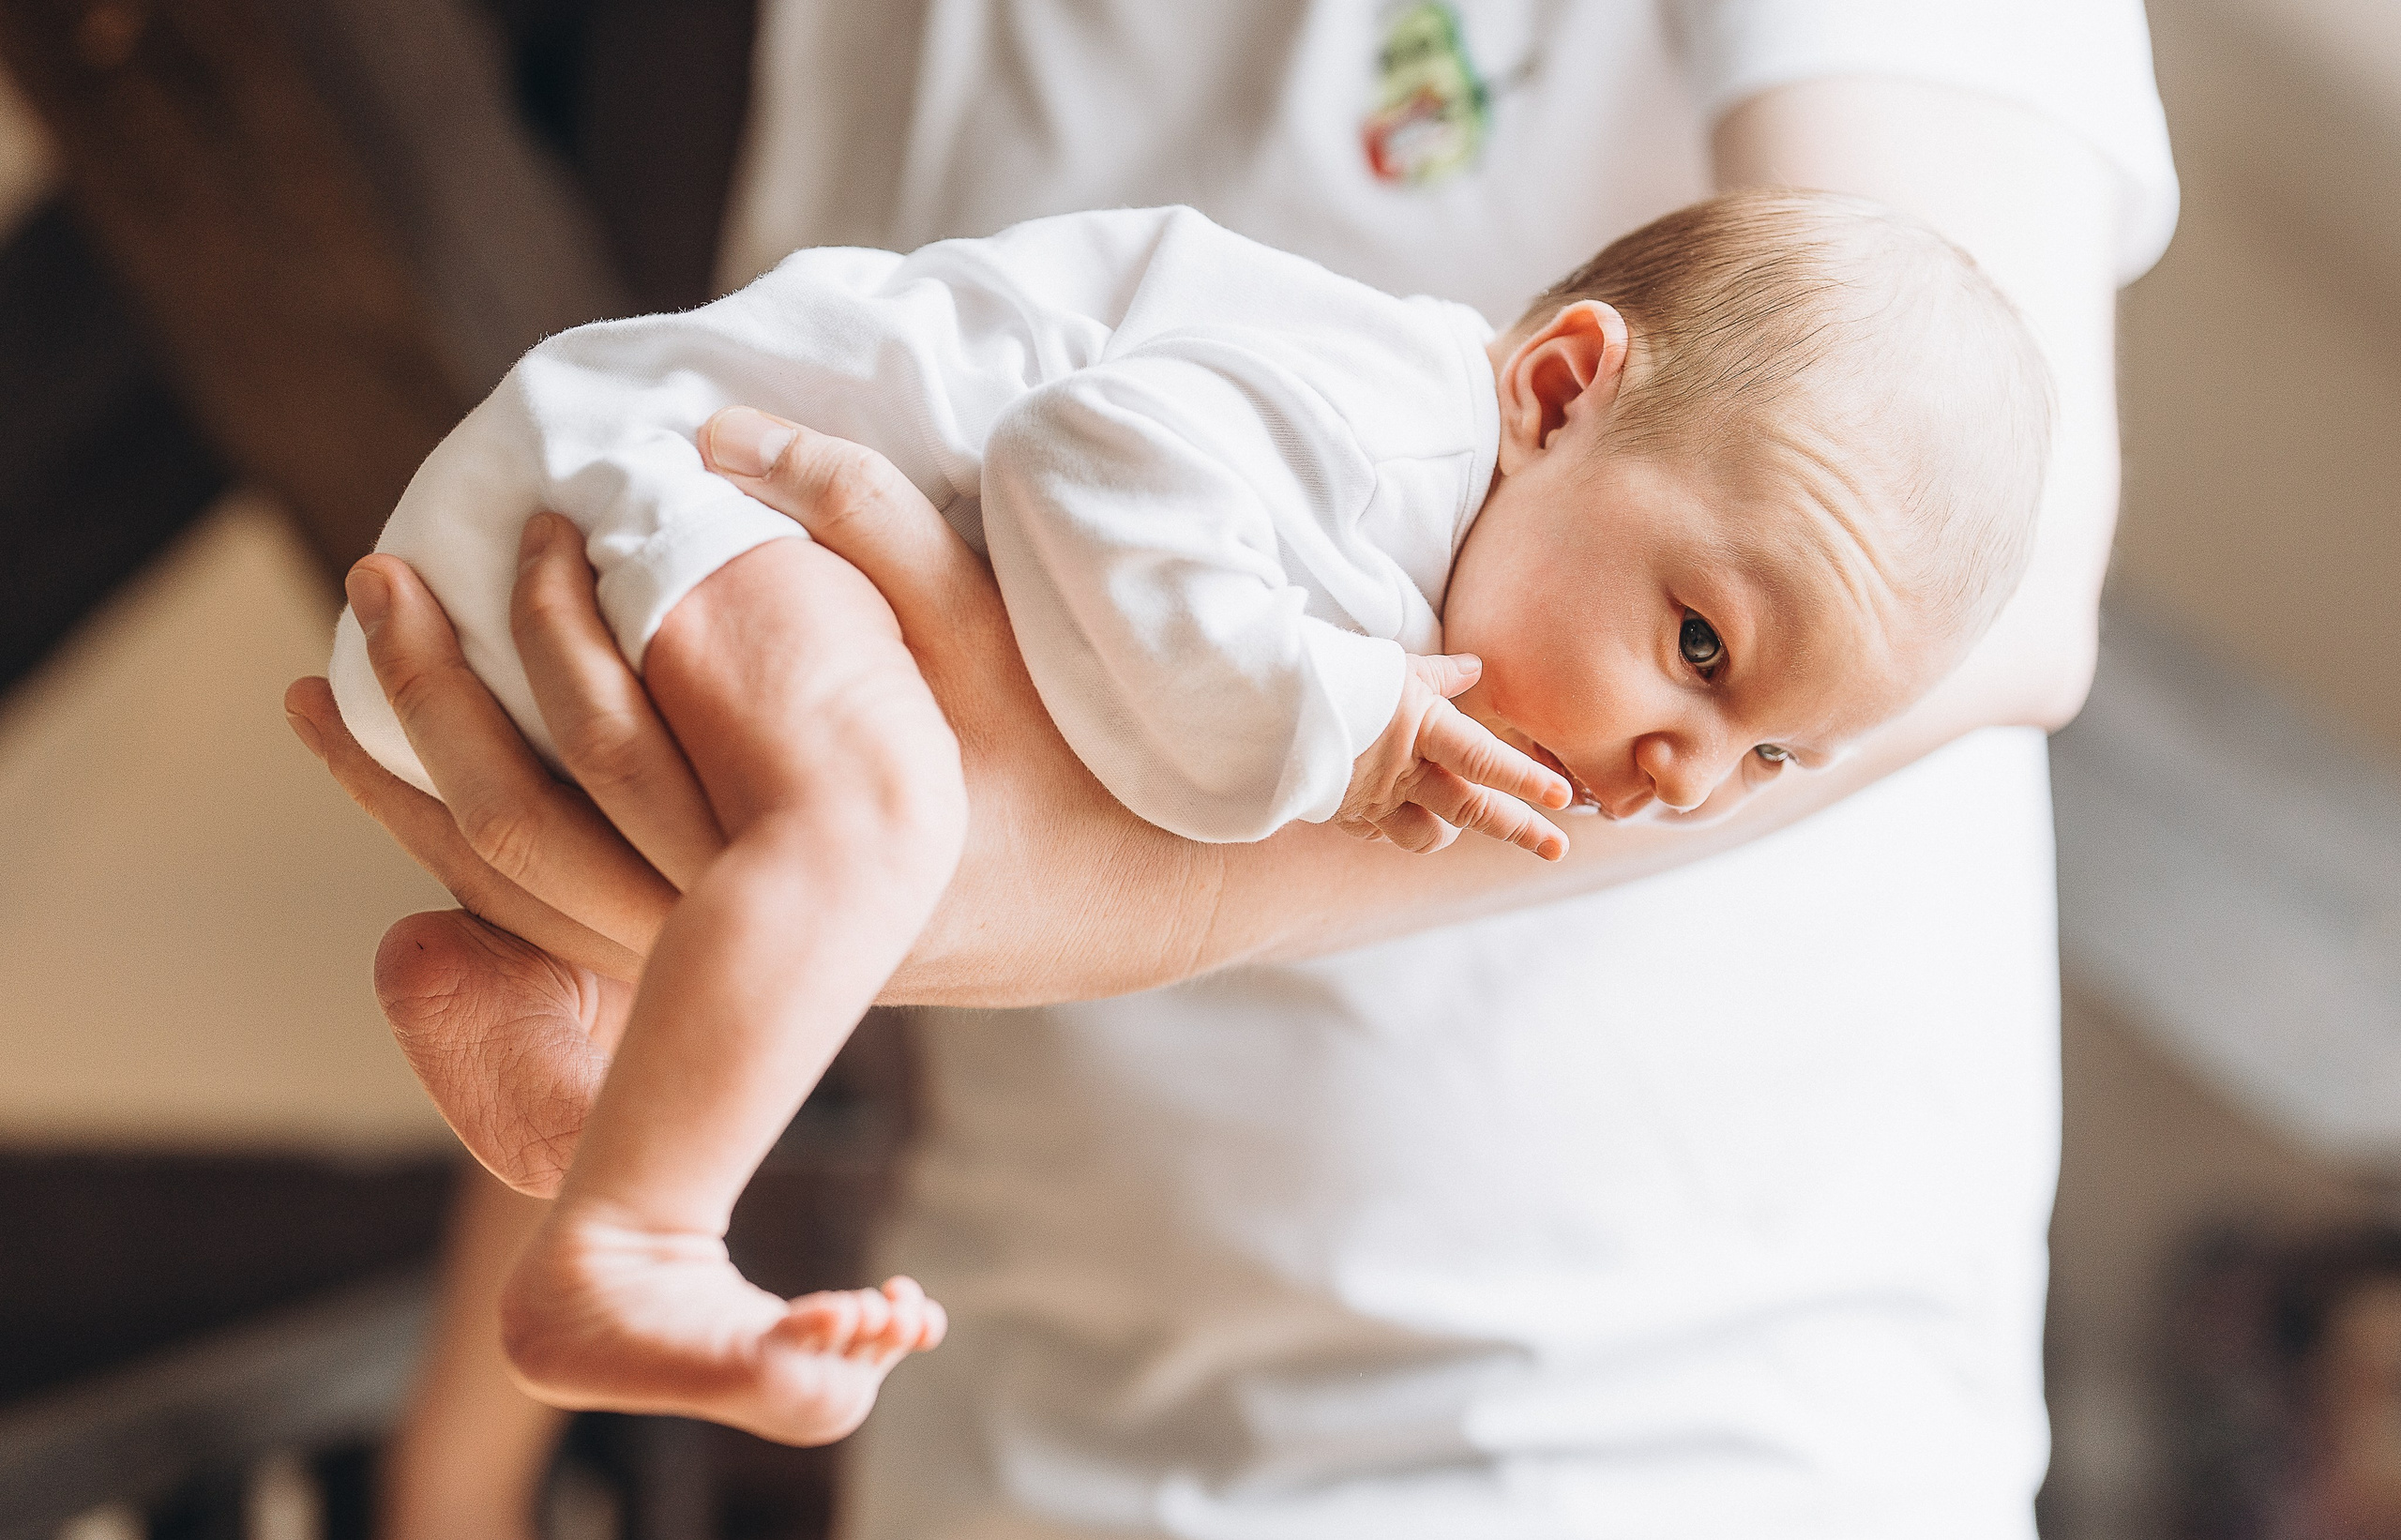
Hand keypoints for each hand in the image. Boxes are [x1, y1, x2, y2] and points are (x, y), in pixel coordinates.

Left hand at [285, 409, 1211, 1010]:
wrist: (1124, 896)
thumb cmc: (1069, 751)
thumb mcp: (990, 624)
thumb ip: (867, 520)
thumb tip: (717, 432)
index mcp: (814, 847)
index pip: (632, 743)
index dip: (552, 632)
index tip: (527, 527)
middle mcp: (750, 928)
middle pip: (536, 833)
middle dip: (434, 701)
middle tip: (373, 580)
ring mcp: (729, 963)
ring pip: (525, 897)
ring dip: (410, 795)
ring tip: (329, 702)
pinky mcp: (722, 966)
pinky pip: (555, 926)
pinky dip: (468, 858)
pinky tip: (417, 795)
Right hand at [1333, 654, 1570, 858]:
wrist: (1259, 705)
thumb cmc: (1330, 673)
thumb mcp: (1390, 665)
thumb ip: (1438, 674)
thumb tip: (1475, 668)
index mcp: (1418, 729)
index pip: (1484, 760)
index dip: (1524, 779)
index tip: (1563, 797)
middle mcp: (1402, 770)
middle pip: (1471, 807)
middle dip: (1519, 829)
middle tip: (1556, 849)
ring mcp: (1372, 798)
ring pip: (1427, 835)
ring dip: (1452, 833)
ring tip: (1461, 826)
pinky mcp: (1341, 812)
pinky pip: (1381, 834)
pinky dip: (1397, 829)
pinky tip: (1401, 819)